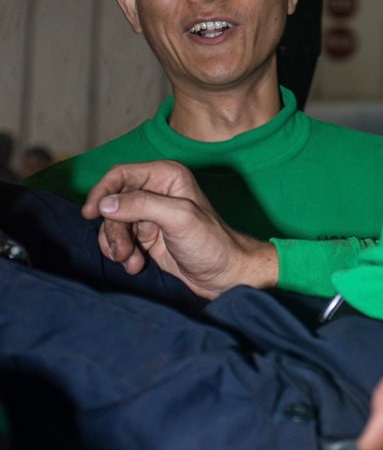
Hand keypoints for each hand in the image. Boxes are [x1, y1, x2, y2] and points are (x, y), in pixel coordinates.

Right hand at [81, 160, 277, 299]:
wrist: (225, 275)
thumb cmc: (211, 243)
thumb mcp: (178, 219)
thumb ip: (141, 205)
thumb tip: (105, 203)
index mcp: (167, 176)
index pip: (121, 174)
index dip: (102, 191)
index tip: (90, 213)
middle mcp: (156, 191)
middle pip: (113, 202)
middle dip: (112, 228)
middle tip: (121, 251)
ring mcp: (150, 215)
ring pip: (113, 224)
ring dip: (116, 244)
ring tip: (130, 261)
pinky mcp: (146, 237)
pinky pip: (120, 240)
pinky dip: (122, 254)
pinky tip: (135, 266)